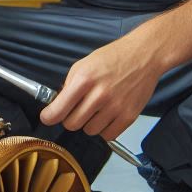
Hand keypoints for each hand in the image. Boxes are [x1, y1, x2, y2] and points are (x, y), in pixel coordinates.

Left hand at [38, 35, 163, 140]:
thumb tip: (57, 105)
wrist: (144, 56)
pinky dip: (104, 129)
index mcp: (84, 80)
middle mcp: (99, 95)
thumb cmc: (112, 58)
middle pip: (72, 124)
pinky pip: (108, 135)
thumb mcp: (83, 65)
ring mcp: (115, 107)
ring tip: (95, 109)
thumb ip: (69, 85)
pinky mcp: (129, 116)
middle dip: (70, 119)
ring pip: (89, 131)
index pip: (59, 109)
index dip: (49, 117)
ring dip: (88, 123)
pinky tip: (106, 116)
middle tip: (76, 110)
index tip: (47, 118)